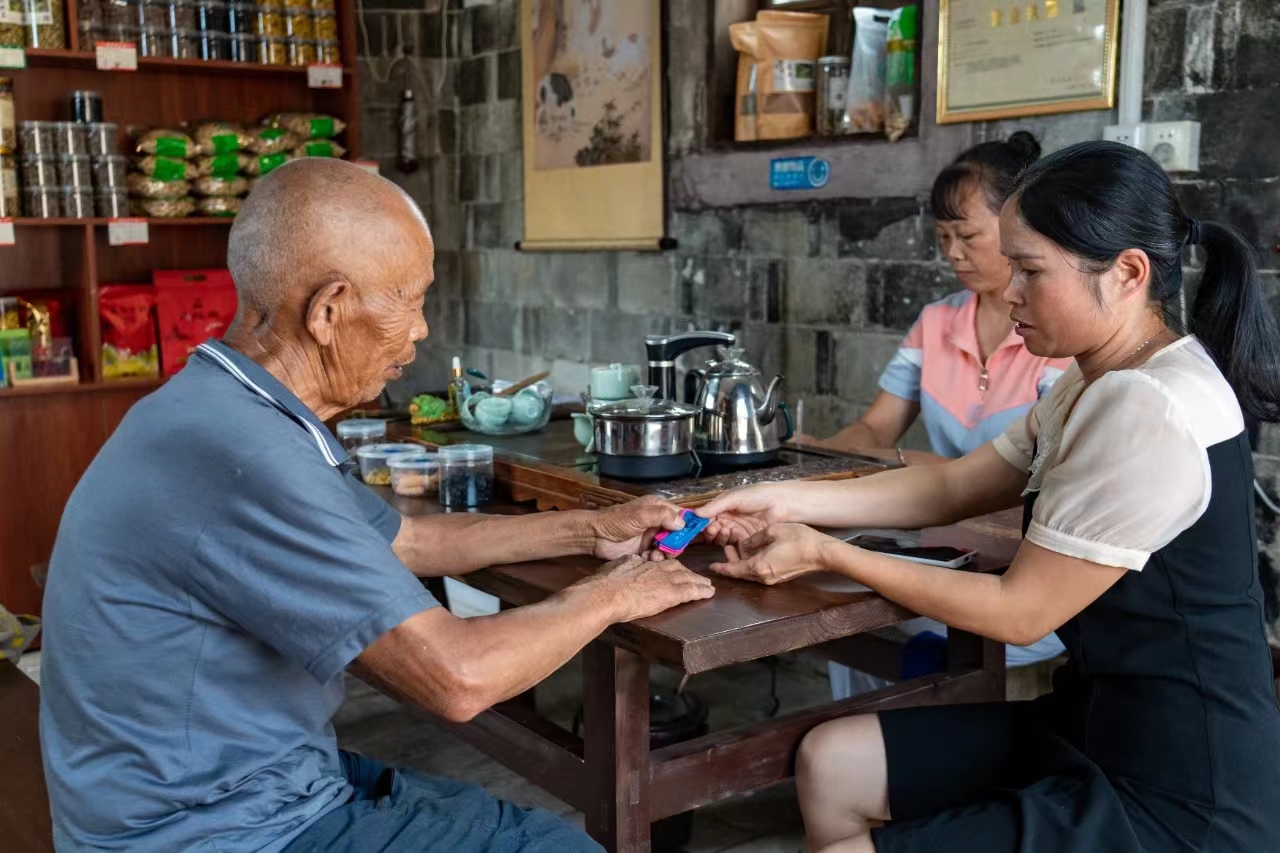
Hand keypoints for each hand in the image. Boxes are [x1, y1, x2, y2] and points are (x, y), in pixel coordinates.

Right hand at [586, 555, 714, 621]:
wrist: (608, 594)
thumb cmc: (606, 583)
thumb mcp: (615, 566)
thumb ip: (625, 564)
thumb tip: (629, 560)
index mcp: (643, 563)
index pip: (662, 563)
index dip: (672, 566)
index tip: (676, 569)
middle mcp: (657, 568)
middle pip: (678, 568)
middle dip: (689, 572)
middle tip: (697, 576)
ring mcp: (665, 580)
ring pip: (688, 578)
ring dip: (699, 581)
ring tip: (707, 585)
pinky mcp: (671, 594)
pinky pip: (691, 591)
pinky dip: (702, 591)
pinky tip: (709, 593)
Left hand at [590, 497, 685, 560]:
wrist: (595, 536)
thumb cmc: (616, 521)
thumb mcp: (640, 515)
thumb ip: (662, 516)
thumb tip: (683, 523)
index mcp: (659, 508)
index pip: (682, 515)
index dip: (691, 525)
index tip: (698, 535)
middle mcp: (658, 522)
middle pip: (679, 534)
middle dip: (676, 544)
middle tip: (669, 551)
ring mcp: (652, 536)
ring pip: (670, 547)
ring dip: (665, 553)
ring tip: (654, 556)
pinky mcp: (645, 550)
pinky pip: (659, 556)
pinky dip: (655, 559)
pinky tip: (646, 558)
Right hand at [694, 483, 795, 548]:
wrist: (782, 504)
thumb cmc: (758, 495)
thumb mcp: (734, 497)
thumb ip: (715, 506)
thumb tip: (696, 513)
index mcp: (724, 507)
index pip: (708, 517)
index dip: (702, 522)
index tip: (699, 525)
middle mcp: (729, 519)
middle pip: (713, 529)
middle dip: (709, 530)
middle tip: (712, 529)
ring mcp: (738, 530)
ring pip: (721, 538)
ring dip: (719, 535)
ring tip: (723, 530)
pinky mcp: (746, 540)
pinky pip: (733, 544)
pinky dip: (728, 541)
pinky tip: (730, 535)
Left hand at [709, 523, 835, 585]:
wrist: (821, 553)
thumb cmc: (799, 540)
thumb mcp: (772, 531)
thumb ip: (753, 539)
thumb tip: (744, 544)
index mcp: (759, 565)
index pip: (733, 570)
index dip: (721, 567)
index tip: (712, 566)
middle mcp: (764, 576)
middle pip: (740, 572)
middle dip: (731, 561)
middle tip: (728, 547)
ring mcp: (773, 579)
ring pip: (750, 573)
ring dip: (742, 562)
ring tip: (741, 547)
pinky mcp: (780, 578)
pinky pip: (760, 573)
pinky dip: (753, 564)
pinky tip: (756, 552)